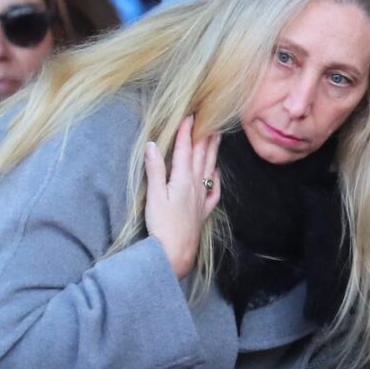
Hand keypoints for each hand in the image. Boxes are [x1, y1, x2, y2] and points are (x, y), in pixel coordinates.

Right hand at [144, 115, 220, 278]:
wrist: (175, 253)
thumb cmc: (162, 226)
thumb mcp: (153, 196)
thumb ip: (154, 170)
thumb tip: (151, 145)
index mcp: (182, 179)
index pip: (185, 149)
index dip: (186, 131)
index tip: (190, 115)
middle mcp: (195, 185)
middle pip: (201, 155)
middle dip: (204, 136)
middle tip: (211, 119)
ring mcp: (201, 198)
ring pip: (209, 168)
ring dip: (213, 151)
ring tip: (217, 137)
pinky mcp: (202, 211)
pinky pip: (213, 190)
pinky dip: (215, 178)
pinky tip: (215, 172)